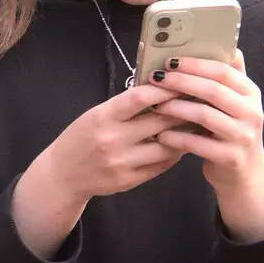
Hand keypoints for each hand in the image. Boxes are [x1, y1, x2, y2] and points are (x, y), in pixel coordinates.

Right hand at [36, 82, 187, 200]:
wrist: (63, 174)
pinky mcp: (129, 180)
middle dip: (183, 110)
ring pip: (167, 146)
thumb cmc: (81, 138)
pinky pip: (162, 165)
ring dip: (184, 134)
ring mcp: (122, 162)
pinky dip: (174, 153)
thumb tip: (160, 92)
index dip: (164, 88)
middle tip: (200, 102)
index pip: (140, 97)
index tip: (182, 82)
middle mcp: (113, 140)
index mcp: (103, 117)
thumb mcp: (96, 115)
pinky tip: (180, 144)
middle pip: (160, 122)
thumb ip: (124, 106)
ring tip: (195, 125)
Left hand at [149, 51, 263, 242]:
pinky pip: (197, 143)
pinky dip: (176, 137)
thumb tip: (228, 46)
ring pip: (204, 115)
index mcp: (251, 93)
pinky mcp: (230, 157)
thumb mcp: (235, 103)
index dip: (195, 63)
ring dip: (175, 108)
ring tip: (155, 105)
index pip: (223, 70)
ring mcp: (243, 136)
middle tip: (156, 78)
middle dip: (180, 82)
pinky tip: (160, 134)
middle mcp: (252, 112)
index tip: (169, 60)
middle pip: (212, 90)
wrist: (244, 174)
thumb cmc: (230, 132)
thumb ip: (228, 78)